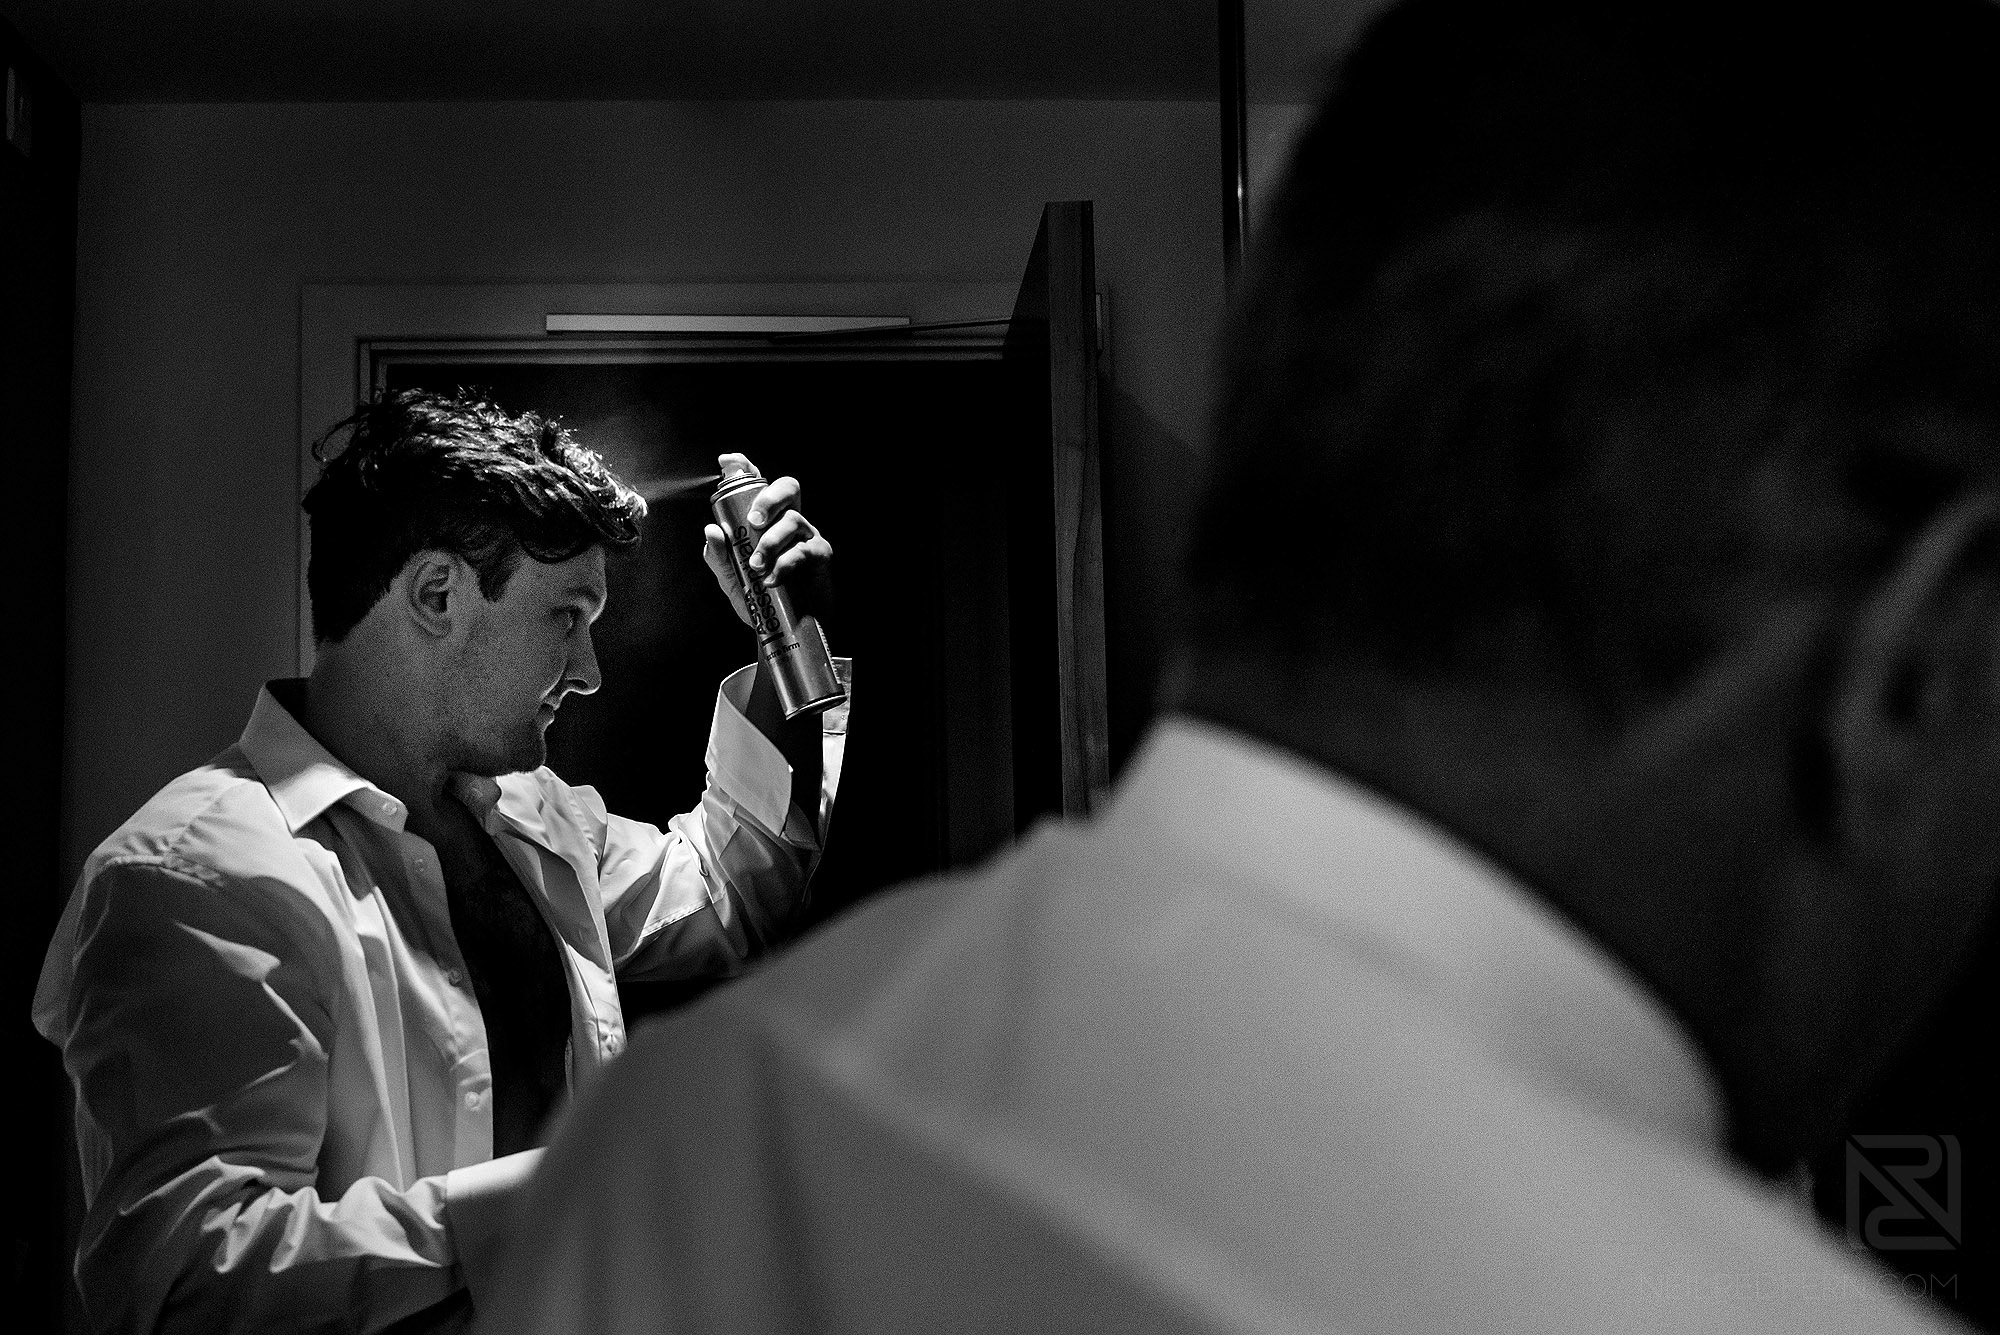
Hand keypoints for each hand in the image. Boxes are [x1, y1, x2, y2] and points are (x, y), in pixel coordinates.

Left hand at [702, 453, 834, 626]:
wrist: (785, 629)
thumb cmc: (759, 598)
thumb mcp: (730, 577)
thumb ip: (718, 554)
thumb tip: (712, 530)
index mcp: (766, 519)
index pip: (759, 484)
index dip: (745, 467)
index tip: (728, 461)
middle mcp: (788, 520)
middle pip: (788, 487)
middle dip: (769, 498)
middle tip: (753, 521)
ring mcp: (807, 534)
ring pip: (792, 520)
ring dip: (770, 543)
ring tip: (757, 567)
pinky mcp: (820, 553)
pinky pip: (803, 549)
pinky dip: (785, 563)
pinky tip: (773, 579)